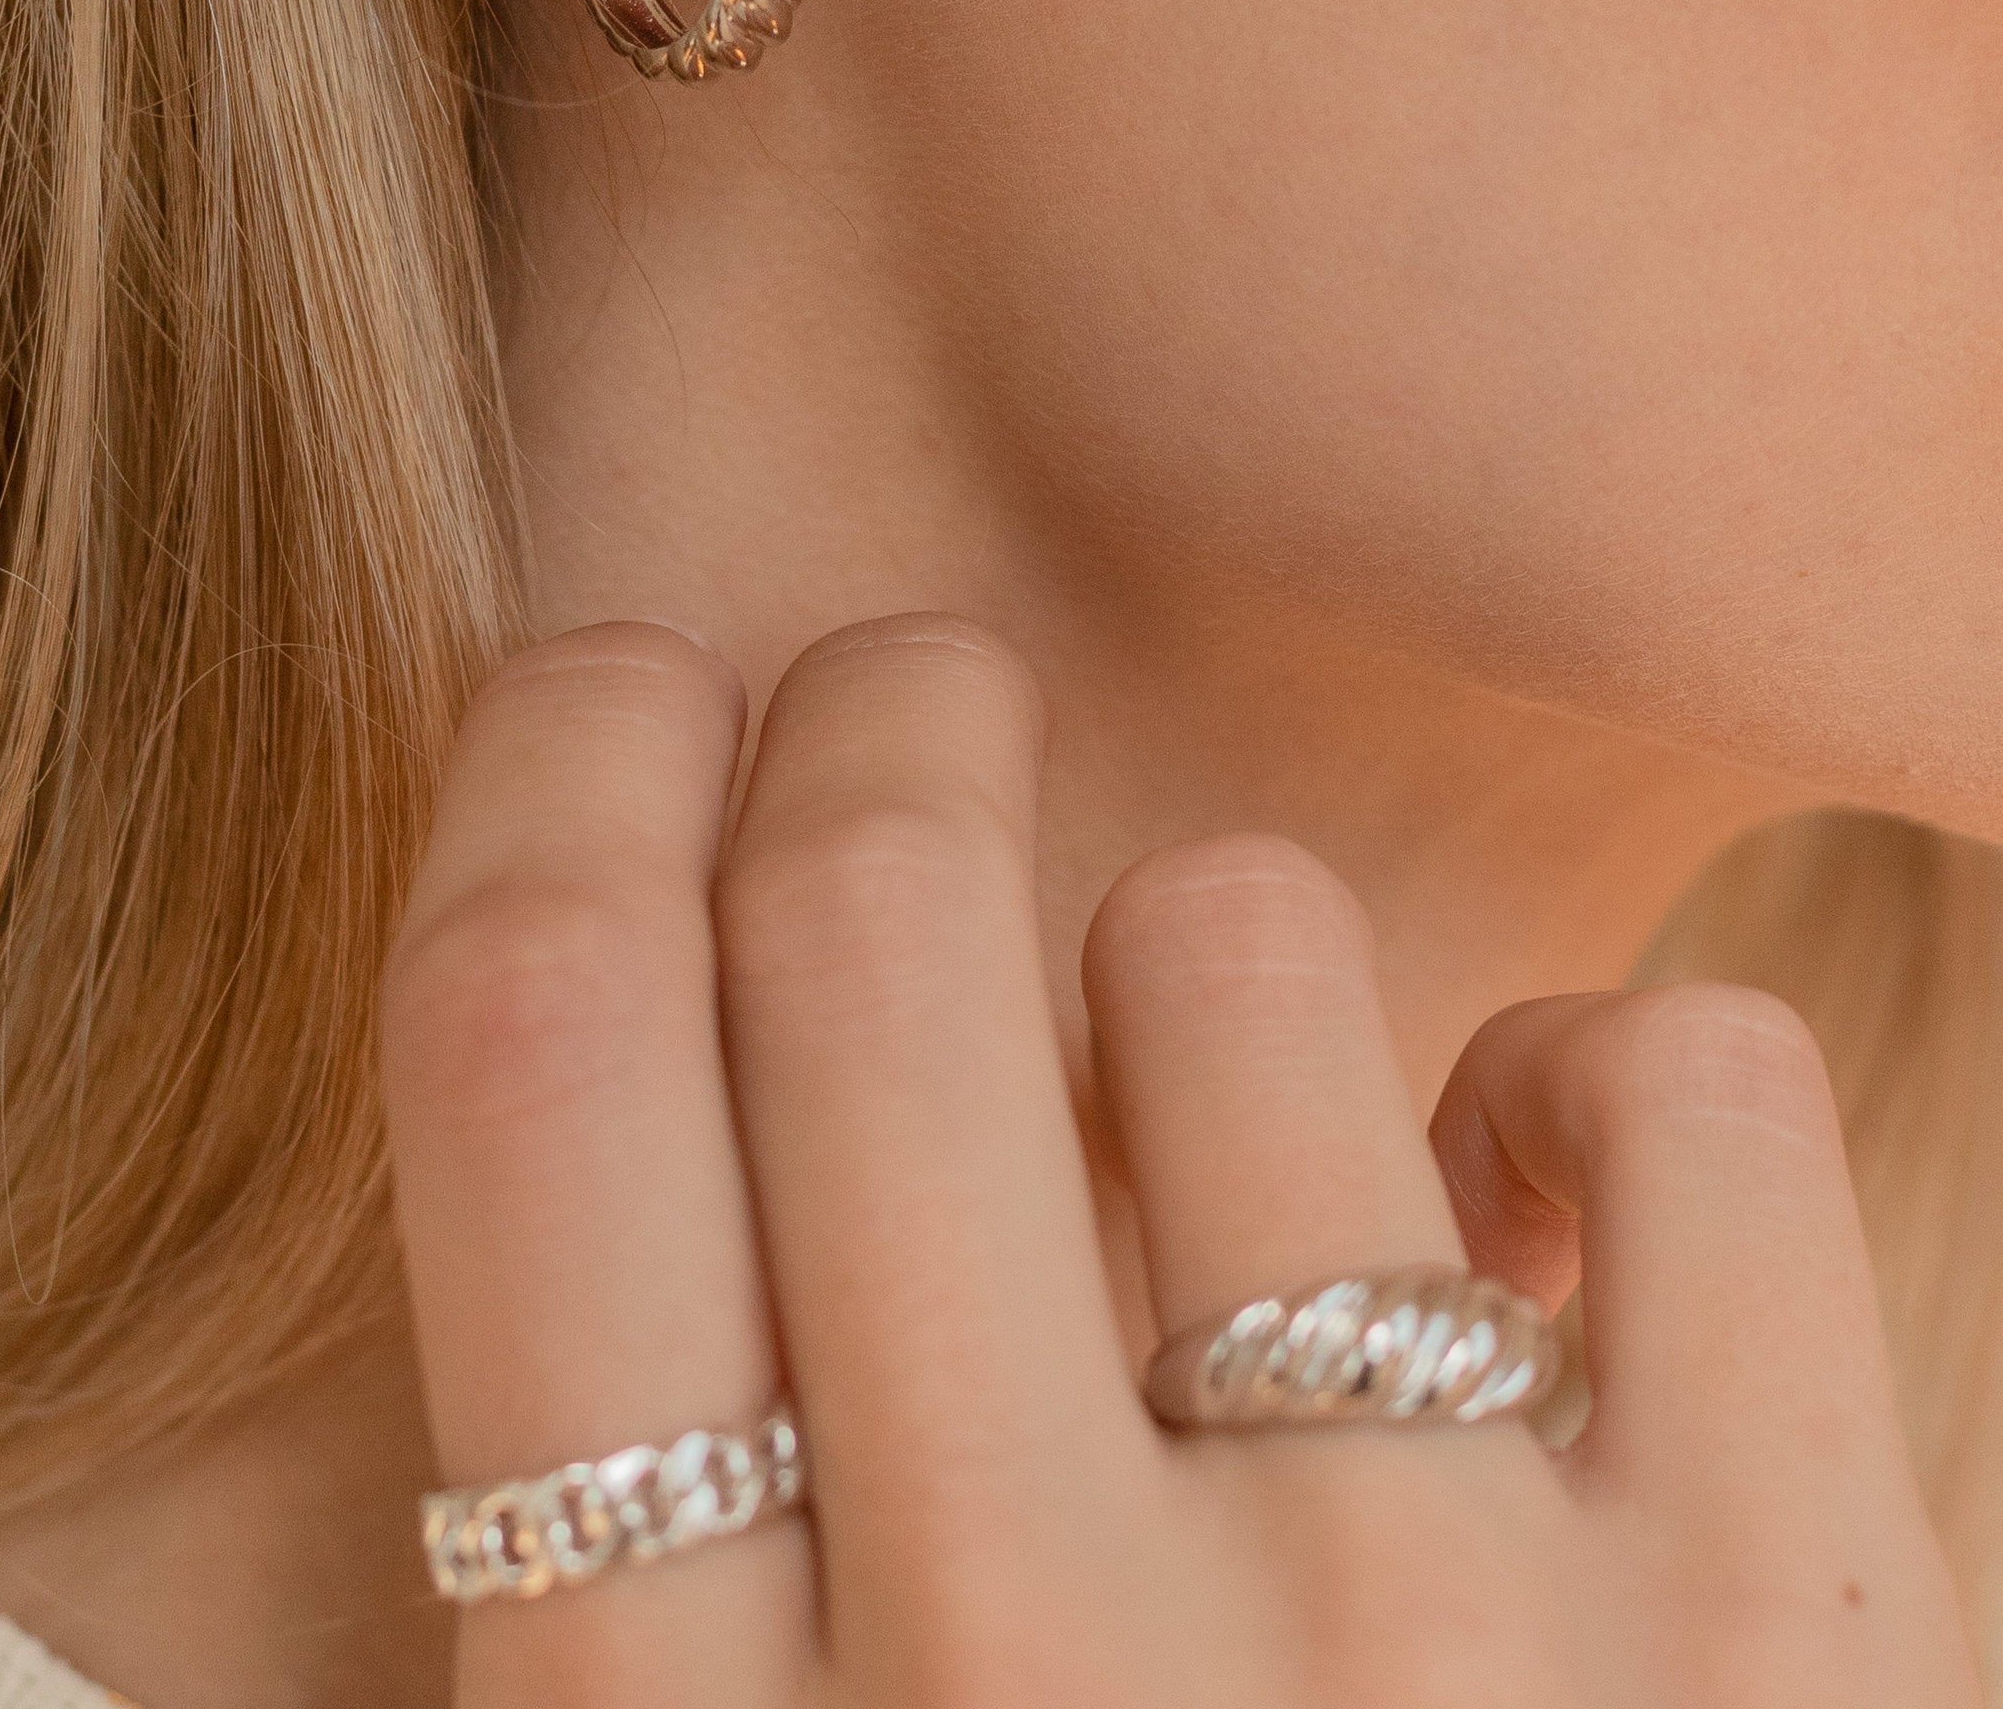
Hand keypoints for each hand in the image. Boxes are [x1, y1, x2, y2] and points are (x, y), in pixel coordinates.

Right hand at [380, 616, 1981, 1705]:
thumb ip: (578, 1586)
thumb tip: (488, 1154)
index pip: (525, 1052)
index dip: (546, 768)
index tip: (617, 688)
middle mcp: (1021, 1694)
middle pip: (862, 919)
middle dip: (876, 729)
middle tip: (907, 724)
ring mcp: (1435, 1675)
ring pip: (1244, 944)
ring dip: (1213, 967)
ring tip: (1234, 1133)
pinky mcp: (1807, 1654)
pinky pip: (1665, 1080)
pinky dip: (1587, 1086)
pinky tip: (1518, 1236)